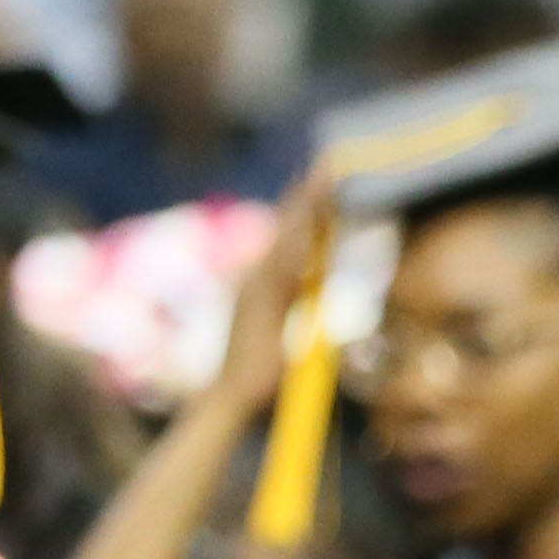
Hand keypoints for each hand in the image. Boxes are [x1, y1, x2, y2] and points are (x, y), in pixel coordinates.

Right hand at [214, 176, 332, 420]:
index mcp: (263, 283)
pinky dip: (296, 244)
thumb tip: (312, 284)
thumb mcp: (284, 327)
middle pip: (286, 227)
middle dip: (306, 194)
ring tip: (323, 179)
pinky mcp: (258, 304)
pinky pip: (282, 268)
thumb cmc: (258, 371)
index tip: (323, 178)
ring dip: (304, 209)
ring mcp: (255, 289)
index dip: (306, 207)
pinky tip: (312, 225)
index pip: (290, 237)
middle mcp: (256, 278)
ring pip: (285, 239)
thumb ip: (295, 302)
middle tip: (328, 162)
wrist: (231, 397)